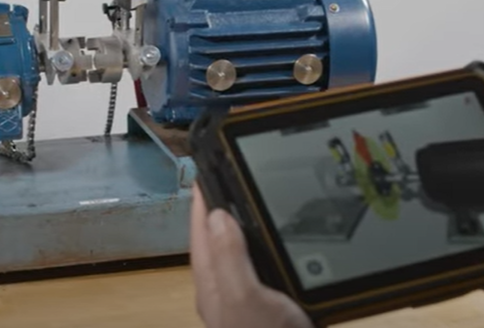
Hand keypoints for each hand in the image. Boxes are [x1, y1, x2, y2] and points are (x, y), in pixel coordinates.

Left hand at [190, 185, 313, 327]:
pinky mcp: (273, 309)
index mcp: (214, 287)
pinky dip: (270, 253)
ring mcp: (250, 301)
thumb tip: (218, 216)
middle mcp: (228, 293)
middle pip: (219, 244)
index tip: (203, 174)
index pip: (201, 235)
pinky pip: (265, 270)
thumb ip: (229, 258)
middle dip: (222, 214)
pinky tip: (281, 248)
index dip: (202, 203)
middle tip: (225, 183)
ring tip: (250, 206)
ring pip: (243, 257)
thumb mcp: (244, 298)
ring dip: (247, 232)